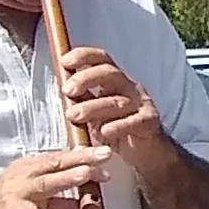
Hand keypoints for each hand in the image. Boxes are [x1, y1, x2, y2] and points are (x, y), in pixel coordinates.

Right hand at [0, 149, 105, 208]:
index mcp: (30, 168)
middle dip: (83, 159)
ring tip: (87, 175)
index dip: (84, 155)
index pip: (61, 158)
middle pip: (57, 164)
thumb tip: (90, 198)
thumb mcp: (37, 200)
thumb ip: (63, 199)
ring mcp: (16, 193)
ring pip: (46, 183)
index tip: (106, 153)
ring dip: (67, 178)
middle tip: (106, 154)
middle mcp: (24, 176)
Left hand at [55, 44, 164, 166]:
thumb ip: (80, 99)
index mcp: (114, 81)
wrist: (145, 152)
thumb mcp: (93, 111)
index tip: (65, 62)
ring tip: (74, 116)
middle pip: (110, 73)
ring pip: (117, 101)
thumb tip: (59, 86)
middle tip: (67, 91)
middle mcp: (129, 88)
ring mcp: (141, 104)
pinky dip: (118, 126)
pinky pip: (134, 121)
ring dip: (93, 107)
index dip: (83, 56)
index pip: (101, 59)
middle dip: (86, 79)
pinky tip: (104, 132)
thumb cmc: (114, 129)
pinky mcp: (149, 123)